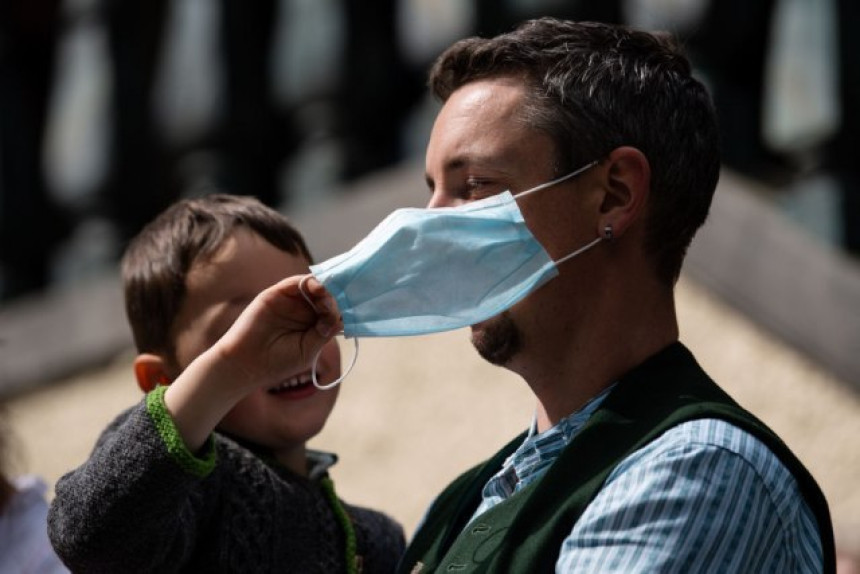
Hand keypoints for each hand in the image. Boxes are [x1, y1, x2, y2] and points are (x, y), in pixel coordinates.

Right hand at [213, 274, 341, 390]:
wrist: (246, 364)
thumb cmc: (277, 362)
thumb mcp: (309, 349)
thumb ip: (326, 331)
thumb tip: (343, 317)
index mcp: (313, 325)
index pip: (334, 311)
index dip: (345, 309)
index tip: (359, 308)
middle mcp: (303, 311)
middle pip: (327, 296)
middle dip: (339, 297)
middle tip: (346, 301)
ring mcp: (290, 302)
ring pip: (315, 287)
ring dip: (327, 290)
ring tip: (331, 298)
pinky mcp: (276, 294)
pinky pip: (297, 283)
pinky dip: (311, 282)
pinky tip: (320, 289)